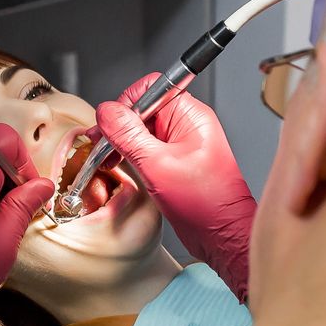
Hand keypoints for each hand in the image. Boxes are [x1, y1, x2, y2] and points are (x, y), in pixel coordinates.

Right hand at [94, 75, 255, 299]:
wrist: (222, 236)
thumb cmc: (205, 204)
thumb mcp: (157, 165)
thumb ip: (128, 135)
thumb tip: (107, 111)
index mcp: (189, 116)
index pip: (149, 89)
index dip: (125, 104)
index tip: (109, 126)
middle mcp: (186, 125)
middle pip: (143, 109)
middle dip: (119, 126)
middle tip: (102, 146)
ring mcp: (181, 143)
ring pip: (142, 130)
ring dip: (122, 142)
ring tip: (108, 159)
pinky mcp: (175, 161)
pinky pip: (148, 148)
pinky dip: (131, 155)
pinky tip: (121, 166)